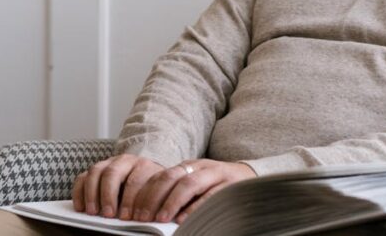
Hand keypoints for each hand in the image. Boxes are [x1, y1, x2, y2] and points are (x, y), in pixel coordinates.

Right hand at [72, 154, 164, 219]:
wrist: (148, 175)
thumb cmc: (151, 190)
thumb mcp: (156, 194)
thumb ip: (149, 202)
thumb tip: (145, 218)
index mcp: (144, 166)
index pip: (135, 180)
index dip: (130, 200)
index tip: (127, 217)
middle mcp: (126, 161)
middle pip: (113, 172)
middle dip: (108, 195)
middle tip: (108, 214)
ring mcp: (109, 163)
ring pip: (96, 171)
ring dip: (92, 193)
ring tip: (93, 212)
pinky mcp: (96, 170)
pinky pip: (82, 177)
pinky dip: (79, 192)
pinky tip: (81, 207)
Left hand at [131, 159, 255, 223]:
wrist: (252, 178)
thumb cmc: (218, 187)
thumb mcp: (196, 185)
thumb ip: (178, 194)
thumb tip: (151, 213)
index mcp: (188, 166)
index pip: (161, 176)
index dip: (145, 194)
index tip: (134, 212)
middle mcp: (200, 167)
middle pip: (171, 177)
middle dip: (154, 198)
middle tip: (143, 217)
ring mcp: (216, 174)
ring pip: (189, 183)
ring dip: (173, 202)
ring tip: (161, 219)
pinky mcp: (230, 184)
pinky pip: (210, 194)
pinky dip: (196, 207)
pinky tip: (186, 219)